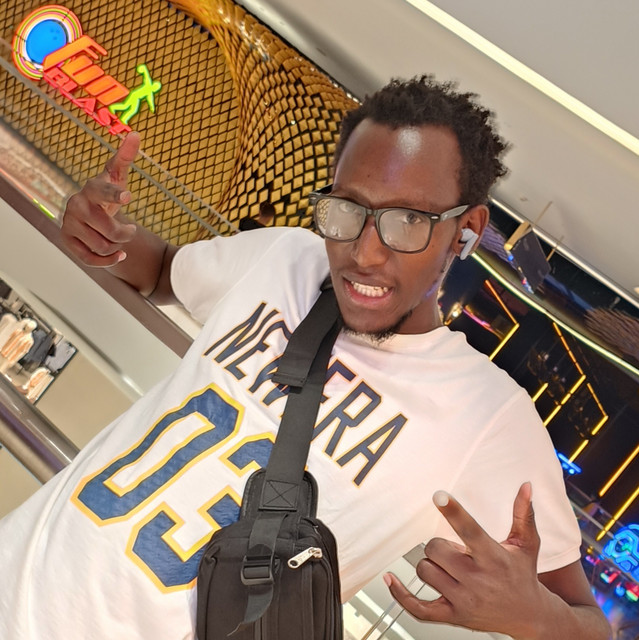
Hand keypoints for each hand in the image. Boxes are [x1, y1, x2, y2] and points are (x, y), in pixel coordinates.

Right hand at [61, 132, 139, 266]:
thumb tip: (135, 134)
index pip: (102, 191)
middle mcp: (77, 205)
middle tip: (131, 231)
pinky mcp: (68, 241)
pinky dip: (108, 260)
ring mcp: (70, 224)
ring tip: (118, 240)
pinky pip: (90, 259)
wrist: (88, 213)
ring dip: (117, 246)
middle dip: (125, 234)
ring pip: (102, 246)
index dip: (115, 193)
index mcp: (91, 188)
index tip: (128, 196)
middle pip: (109, 228)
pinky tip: (118, 255)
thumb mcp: (116, 176)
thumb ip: (125, 157)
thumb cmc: (106, 193)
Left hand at [385, 483, 545, 638]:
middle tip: (456, 550)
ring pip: (425, 571)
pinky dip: (401, 594)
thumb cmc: (523, 575)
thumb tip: (525, 486)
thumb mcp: (527, 544)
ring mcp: (464, 600)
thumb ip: (523, 514)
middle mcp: (477, 579)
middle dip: (440, 544)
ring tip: (450, 567)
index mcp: (493, 557)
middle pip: (435, 548)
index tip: (439, 496)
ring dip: (431, 564)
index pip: (469, 530)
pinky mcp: (454, 616)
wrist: (530, 617)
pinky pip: (419, 608)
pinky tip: (391, 580)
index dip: (453, 511)